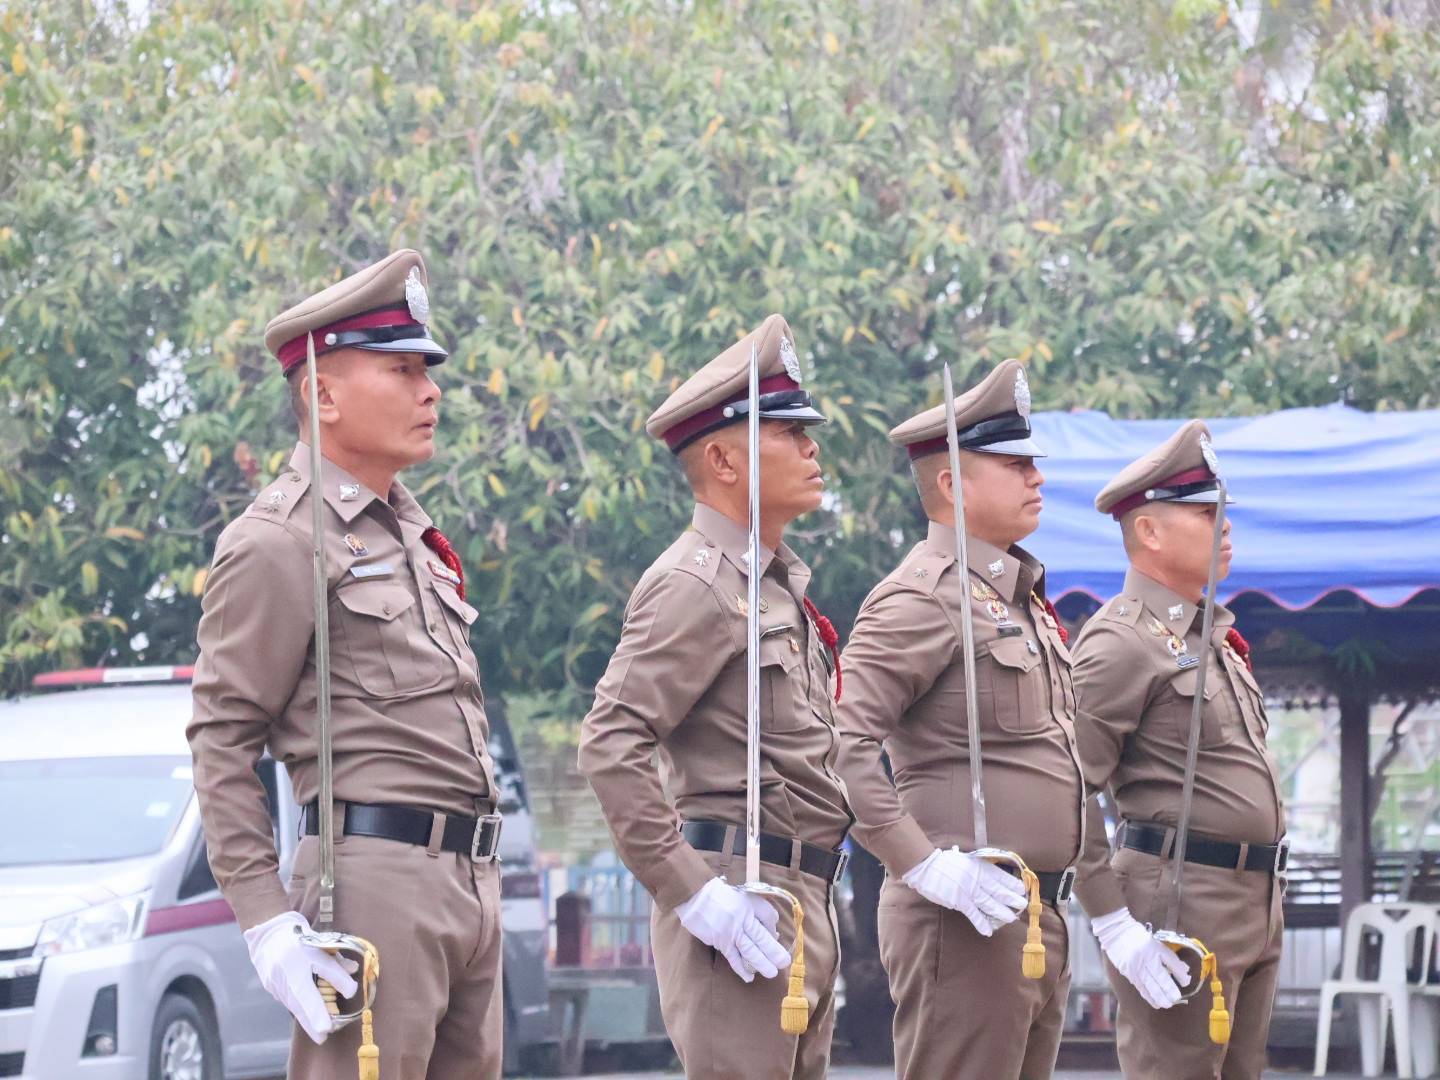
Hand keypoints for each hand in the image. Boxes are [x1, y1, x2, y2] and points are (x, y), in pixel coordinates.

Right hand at [243, 911, 358, 1042]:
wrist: (269, 936)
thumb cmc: (300, 941)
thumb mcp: (320, 949)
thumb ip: (336, 968)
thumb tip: (352, 989)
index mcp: (294, 970)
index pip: (308, 995)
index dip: (317, 1013)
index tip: (325, 1029)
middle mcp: (283, 982)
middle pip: (299, 1008)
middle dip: (312, 1024)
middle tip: (324, 1037)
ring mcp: (276, 988)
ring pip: (294, 1006)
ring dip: (308, 1018)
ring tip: (321, 1031)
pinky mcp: (273, 990)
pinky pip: (290, 1001)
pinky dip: (301, 1008)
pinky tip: (310, 1014)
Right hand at [675, 877, 791, 982]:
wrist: (695, 895)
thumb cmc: (719, 896)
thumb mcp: (741, 896)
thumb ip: (755, 910)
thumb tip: (770, 933)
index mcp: (750, 902)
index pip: (769, 916)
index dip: (774, 928)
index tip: (774, 935)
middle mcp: (743, 916)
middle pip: (763, 936)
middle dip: (774, 951)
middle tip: (784, 963)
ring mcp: (732, 930)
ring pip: (750, 950)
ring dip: (762, 963)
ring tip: (771, 973)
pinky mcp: (721, 940)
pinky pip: (734, 957)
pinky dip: (741, 968)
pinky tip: (749, 977)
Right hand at [901, 847, 1027, 935]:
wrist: (926, 866)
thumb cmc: (946, 862)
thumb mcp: (966, 860)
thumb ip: (979, 868)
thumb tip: (993, 878)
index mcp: (979, 866)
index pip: (1000, 876)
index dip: (1012, 884)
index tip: (1022, 890)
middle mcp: (976, 878)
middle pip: (998, 891)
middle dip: (1012, 899)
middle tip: (1023, 905)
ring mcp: (968, 890)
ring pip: (989, 903)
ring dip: (1001, 912)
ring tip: (1011, 918)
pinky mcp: (958, 900)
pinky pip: (973, 914)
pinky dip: (981, 923)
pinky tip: (988, 931)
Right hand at [1091, 908, 1188, 1009]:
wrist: (1115, 932)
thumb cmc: (1138, 936)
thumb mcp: (1156, 942)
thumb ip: (1169, 957)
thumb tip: (1184, 971)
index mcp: (1154, 947)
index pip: (1171, 963)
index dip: (1180, 975)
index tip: (1186, 982)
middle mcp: (1145, 958)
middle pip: (1161, 978)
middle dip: (1170, 990)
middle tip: (1176, 998)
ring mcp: (1135, 966)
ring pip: (1150, 986)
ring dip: (1160, 997)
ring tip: (1167, 1004)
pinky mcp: (1128, 973)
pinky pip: (1141, 988)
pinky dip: (1149, 996)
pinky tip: (1155, 1003)